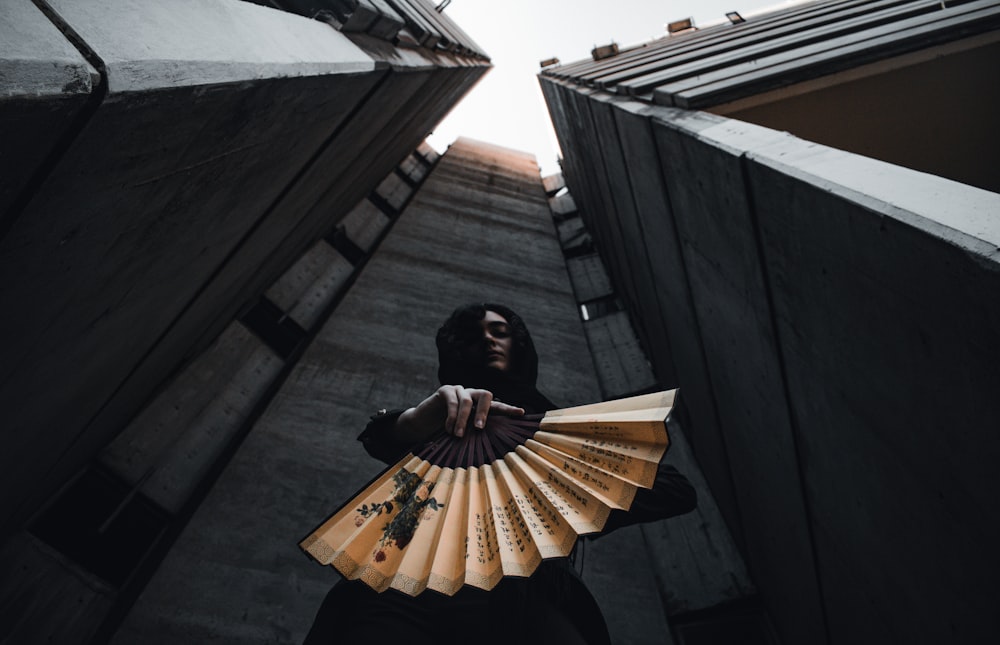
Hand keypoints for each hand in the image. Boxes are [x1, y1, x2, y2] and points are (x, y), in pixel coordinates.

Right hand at [398, 385, 524, 439]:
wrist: (421, 425)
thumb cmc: (445, 432)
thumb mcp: (463, 434)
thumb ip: (474, 434)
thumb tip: (491, 448)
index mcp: (480, 406)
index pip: (497, 406)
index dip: (508, 409)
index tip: (521, 413)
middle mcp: (472, 395)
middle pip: (486, 395)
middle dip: (485, 412)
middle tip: (479, 428)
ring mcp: (459, 391)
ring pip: (468, 401)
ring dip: (463, 420)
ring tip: (458, 435)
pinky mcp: (446, 390)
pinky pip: (453, 401)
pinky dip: (451, 416)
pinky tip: (448, 429)